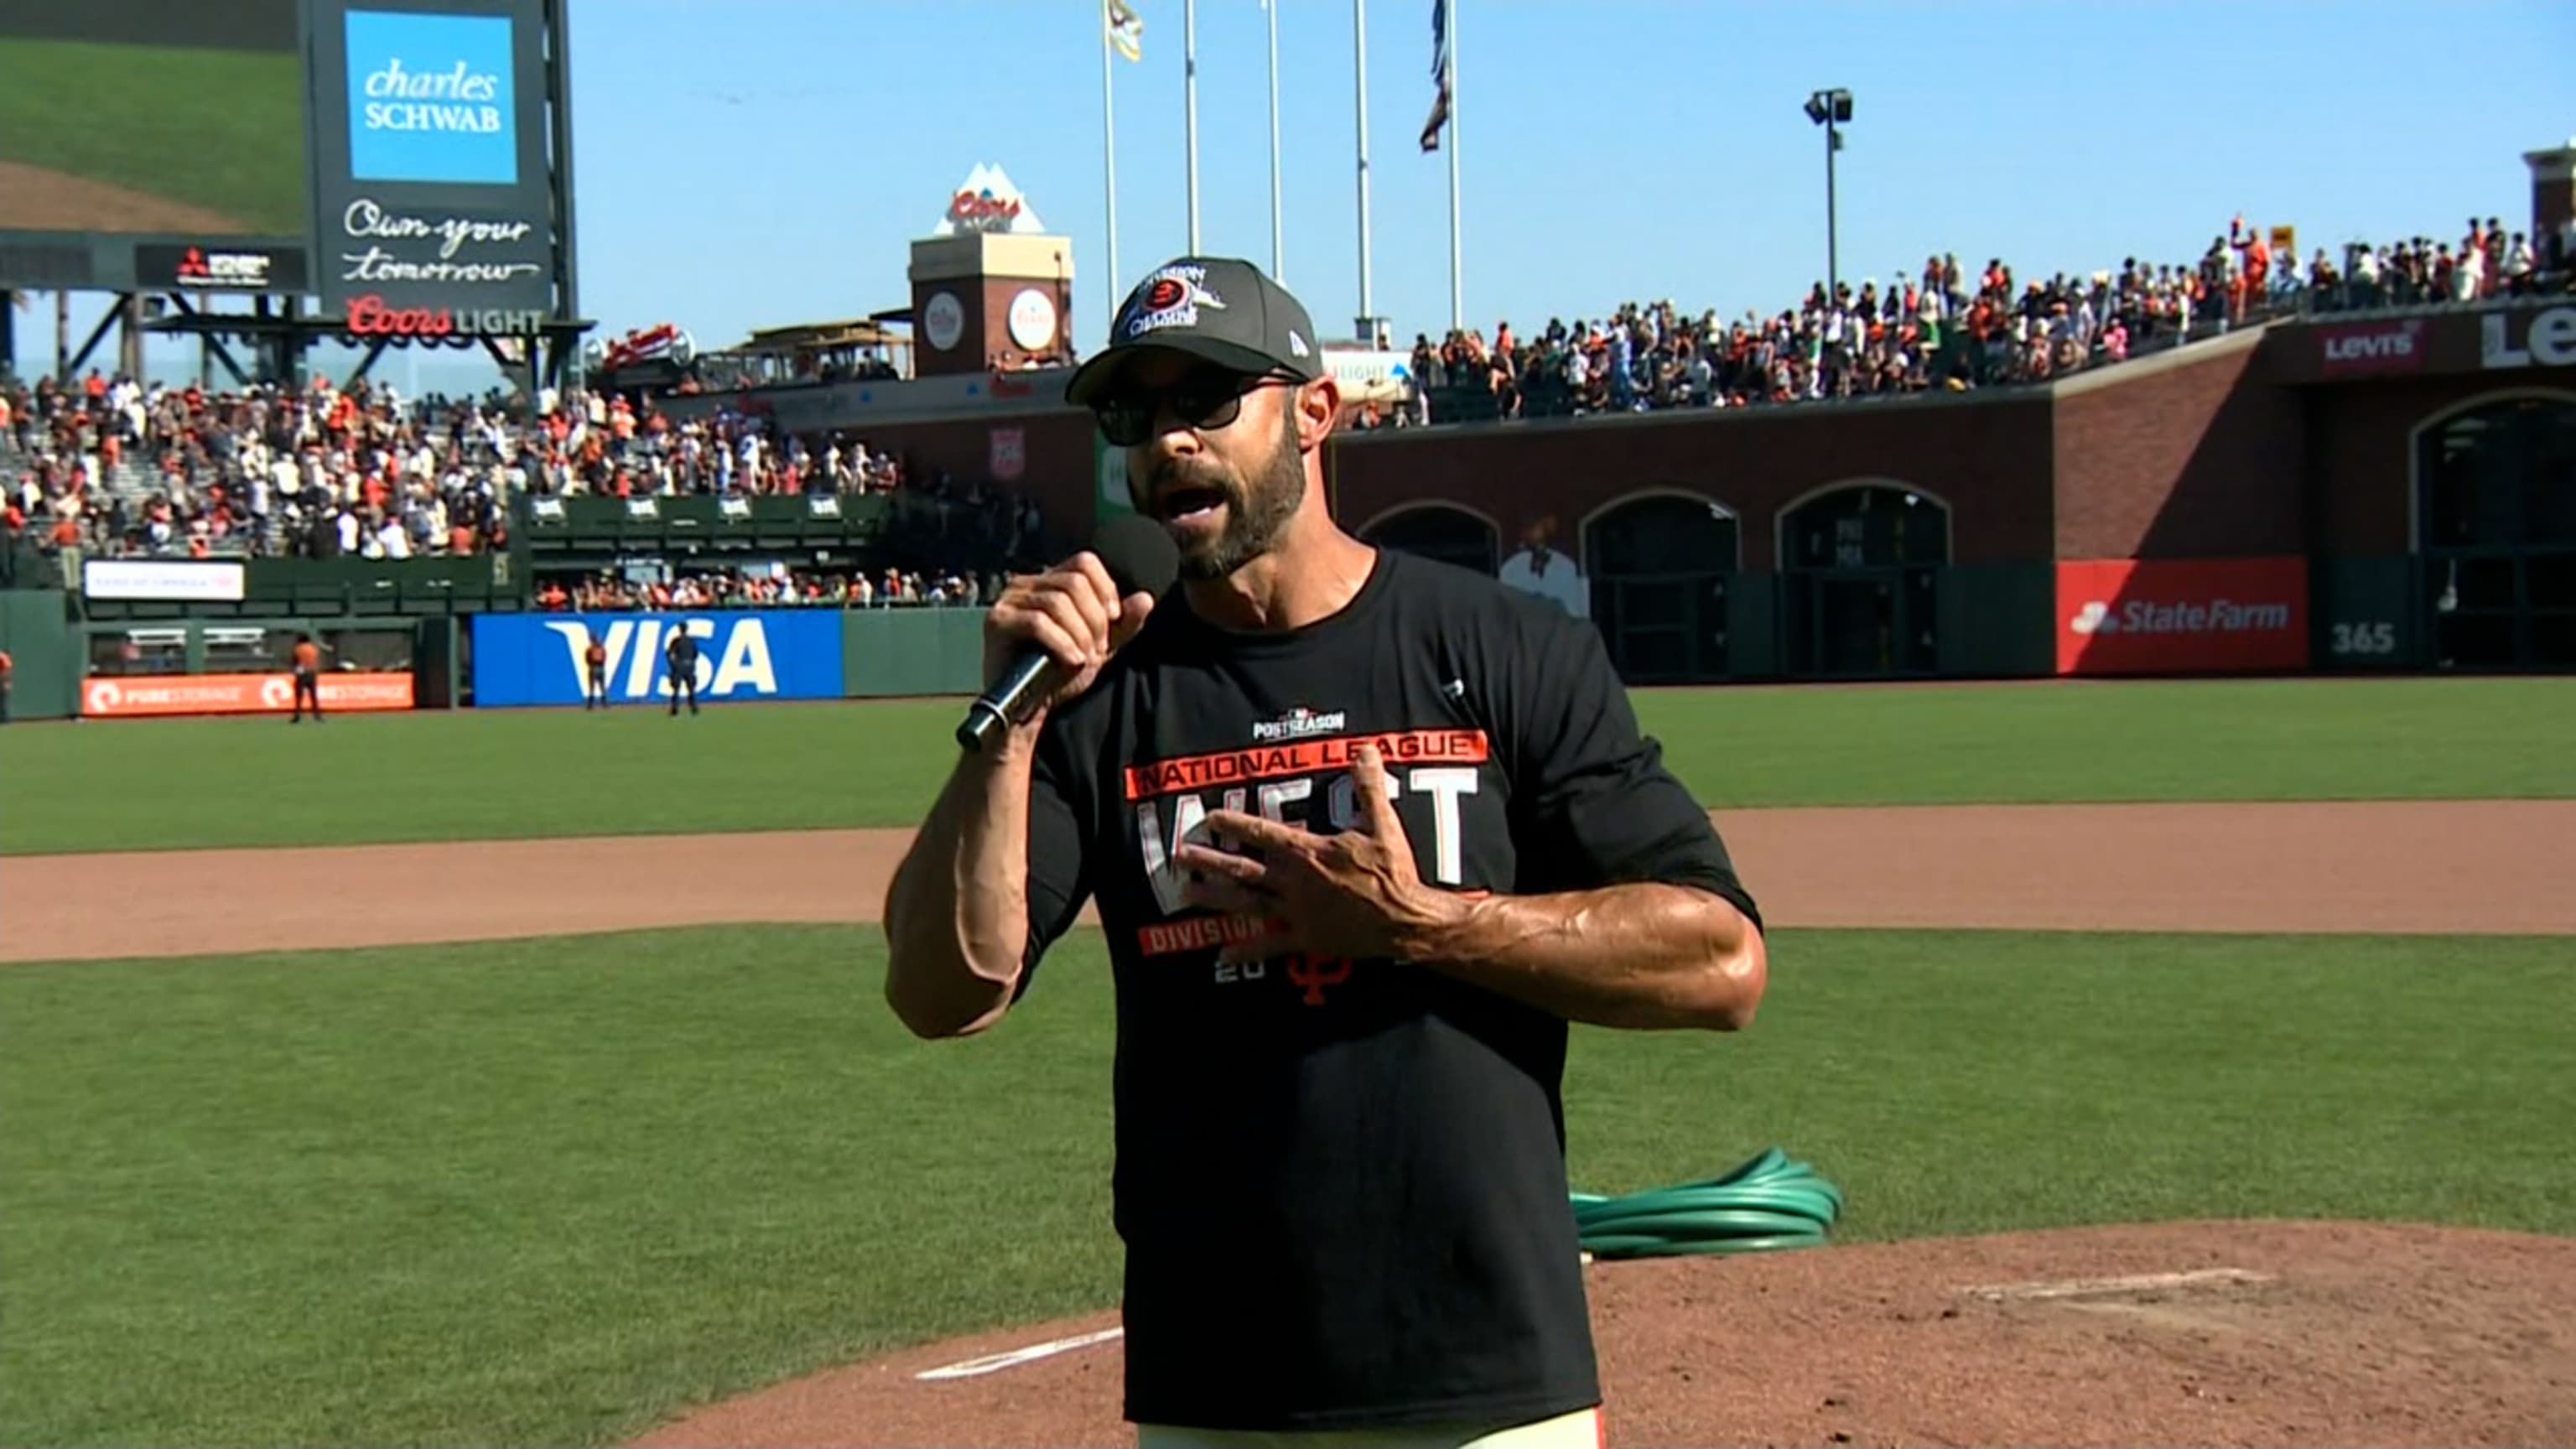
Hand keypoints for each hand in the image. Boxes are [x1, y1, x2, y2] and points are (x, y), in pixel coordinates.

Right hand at [983, 550, 1155, 718]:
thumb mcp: (1100, 647)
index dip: (1106, 588)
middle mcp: (1025, 583)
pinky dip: (1062, 643)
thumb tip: (1146, 598)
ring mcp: (1008, 600)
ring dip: (1081, 634)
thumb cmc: (1060, 675)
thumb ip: (1123, 624)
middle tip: (1098, 649)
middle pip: (1074, 582)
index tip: (1113, 620)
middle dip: (1095, 619)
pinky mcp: (996, 621)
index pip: (1085, 562)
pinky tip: (1072, 661)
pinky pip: (1037, 622)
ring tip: (1083, 659)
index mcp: (1049, 582)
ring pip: (1058, 602)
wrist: (1030, 709)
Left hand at [1172, 744, 1458, 965]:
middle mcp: (1295, 882)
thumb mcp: (1383, 823)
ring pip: (1247, 902)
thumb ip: (1368, 786)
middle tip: (1180, 857)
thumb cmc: (1394, 872)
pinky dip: (1247, 949)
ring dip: (1216, 897)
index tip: (1210, 818)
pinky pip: (1271, 944)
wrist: (1406, 921)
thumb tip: (1364, 749)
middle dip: (1210, 861)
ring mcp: (1297, 912)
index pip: (1263, 833)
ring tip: (1187, 893)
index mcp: (1309, 853)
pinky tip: (1222, 953)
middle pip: (1243, 869)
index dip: (1234, 823)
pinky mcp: (1307, 938)